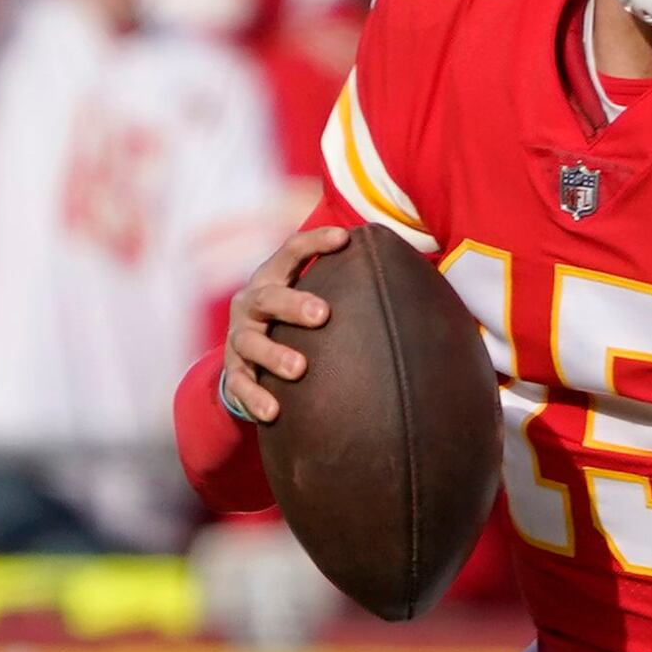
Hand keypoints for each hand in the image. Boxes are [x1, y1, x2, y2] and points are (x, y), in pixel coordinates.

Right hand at [211, 226, 352, 425]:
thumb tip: (418, 286)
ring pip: (250, 342)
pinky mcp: (234, 372)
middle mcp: (251, 305)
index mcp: (273, 279)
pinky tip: (273, 412)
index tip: (345, 239)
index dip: (314, 243)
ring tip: (299, 368)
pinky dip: (254, 398)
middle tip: (323, 315)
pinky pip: (239, 386)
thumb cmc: (296, 323)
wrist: (250, 359)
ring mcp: (239, 339)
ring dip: (274, 354)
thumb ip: (348, 289)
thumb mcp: (312, 299)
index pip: (290, 252)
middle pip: (268, 297)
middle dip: (294, 304)